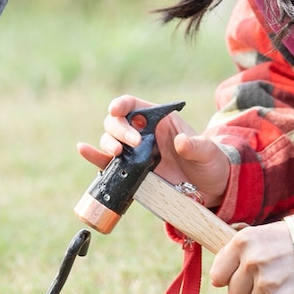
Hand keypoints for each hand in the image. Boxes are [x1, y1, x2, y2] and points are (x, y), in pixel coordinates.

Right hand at [77, 95, 230, 207]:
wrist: (209, 189)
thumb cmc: (209, 162)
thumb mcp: (208, 152)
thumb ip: (195, 146)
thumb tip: (180, 142)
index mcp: (159, 119)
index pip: (134, 105)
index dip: (122, 104)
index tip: (117, 110)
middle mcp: (143, 133)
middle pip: (117, 122)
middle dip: (119, 129)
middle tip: (133, 143)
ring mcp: (135, 153)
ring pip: (110, 140)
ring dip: (108, 143)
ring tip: (119, 153)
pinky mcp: (131, 172)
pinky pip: (108, 163)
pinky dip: (95, 157)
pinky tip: (84, 150)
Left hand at [209, 221, 293, 293]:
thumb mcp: (265, 234)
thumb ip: (242, 251)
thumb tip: (216, 278)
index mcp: (244, 241)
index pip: (218, 274)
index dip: (229, 277)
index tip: (241, 275)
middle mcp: (252, 261)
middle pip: (234, 293)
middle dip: (249, 289)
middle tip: (270, 276)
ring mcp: (267, 282)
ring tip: (285, 281)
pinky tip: (293, 291)